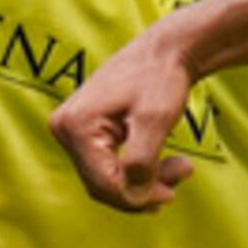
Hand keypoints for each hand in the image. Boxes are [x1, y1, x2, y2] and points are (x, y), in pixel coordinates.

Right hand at [48, 25, 200, 212]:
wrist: (164, 49)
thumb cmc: (161, 76)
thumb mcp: (156, 119)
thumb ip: (142, 162)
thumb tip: (135, 197)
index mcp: (74, 125)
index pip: (102, 183)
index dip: (137, 198)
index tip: (172, 193)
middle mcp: (63, 128)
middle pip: (101, 184)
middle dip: (142, 188)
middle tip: (183, 172)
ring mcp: (70, 130)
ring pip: (106, 178)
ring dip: (143, 180)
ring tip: (181, 166)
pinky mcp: (83, 131)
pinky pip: (107, 166)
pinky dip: (137, 169)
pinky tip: (163, 162)